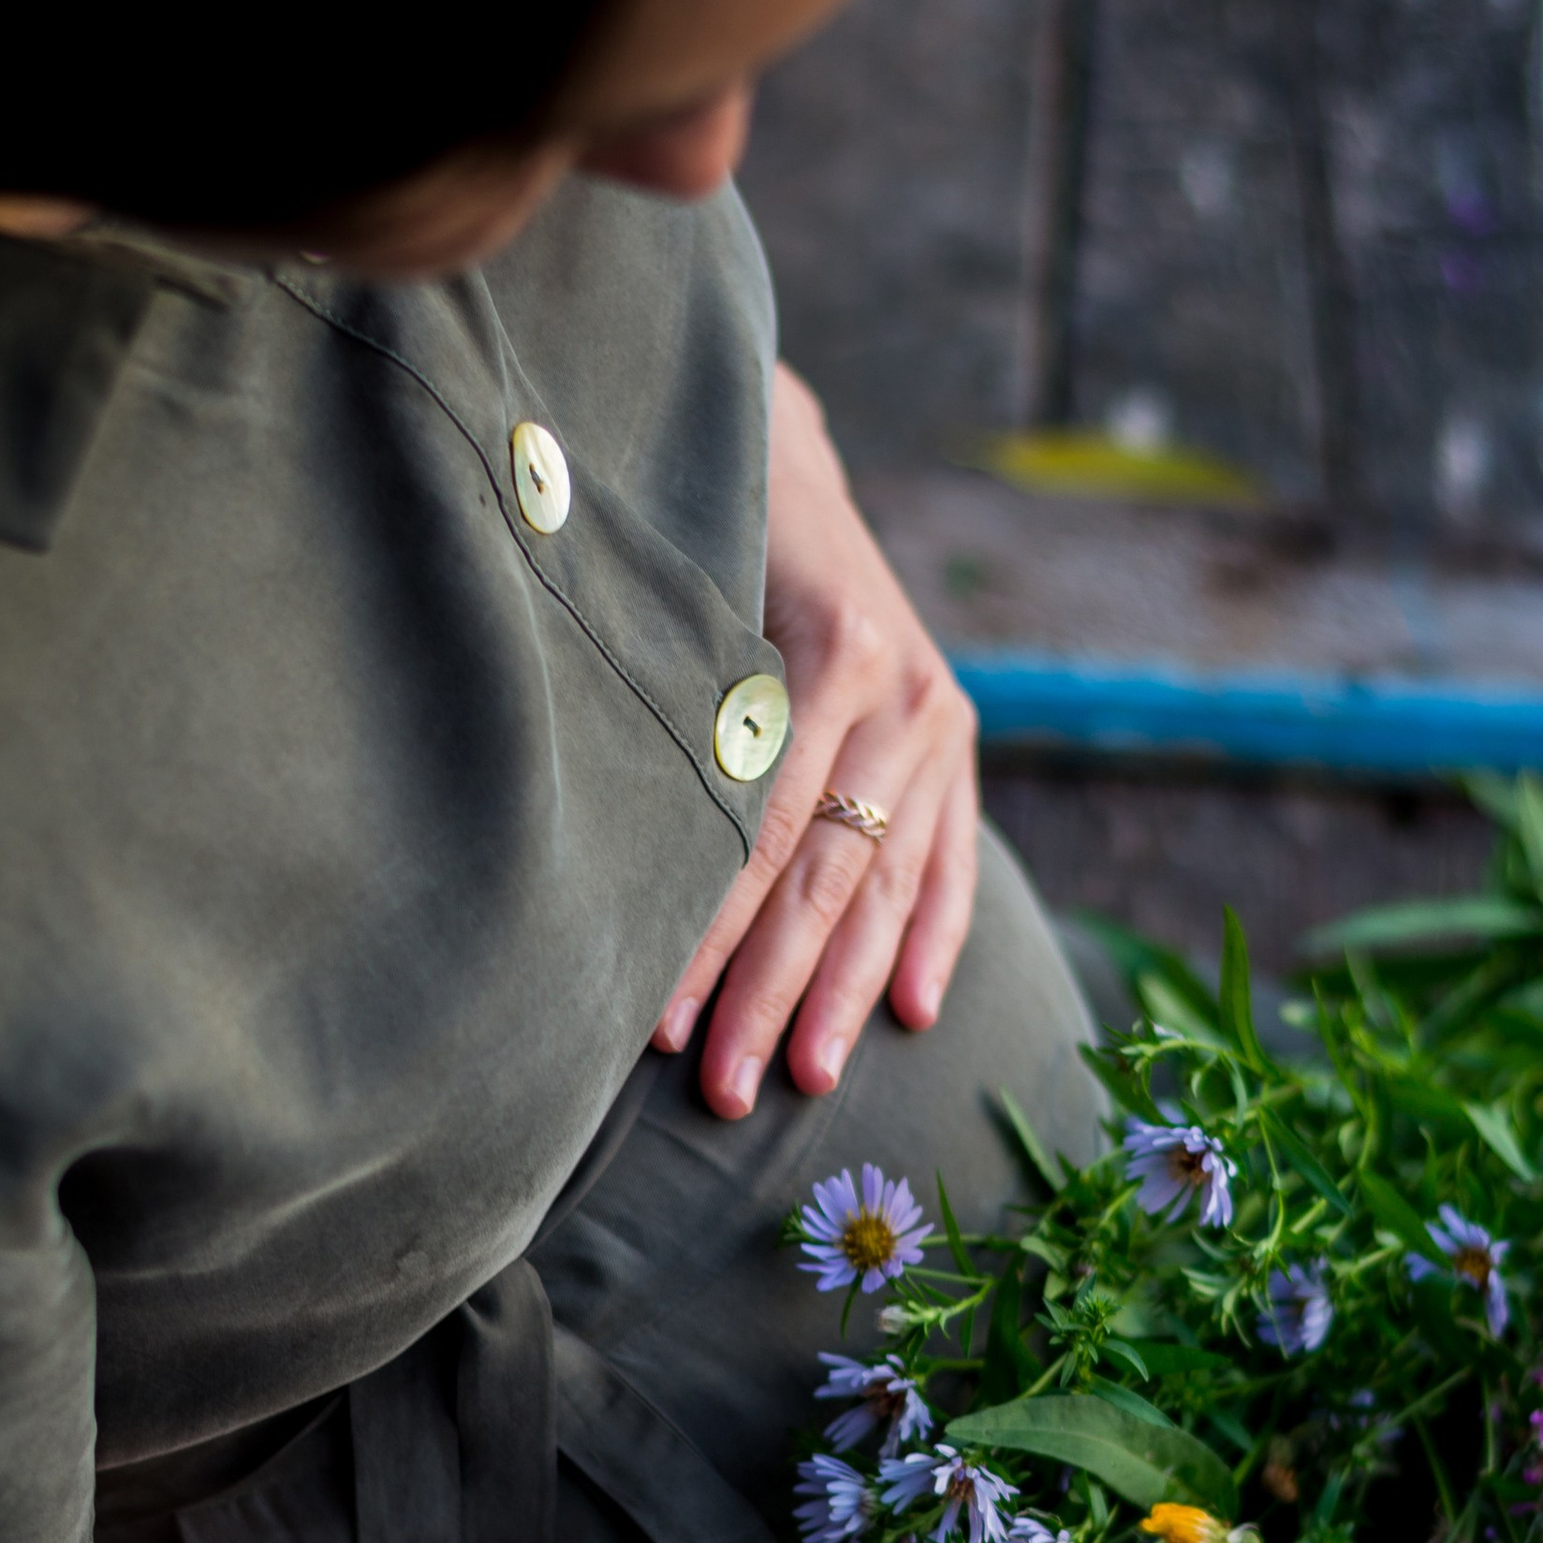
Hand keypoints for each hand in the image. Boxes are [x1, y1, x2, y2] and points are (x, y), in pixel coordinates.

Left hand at [658, 360, 978, 1117]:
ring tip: (805, 1078)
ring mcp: (938, 714)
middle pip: (827, 874)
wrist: (777, 451)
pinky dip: (930, 938)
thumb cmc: (690, 535)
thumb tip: (585, 850)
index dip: (708, 933)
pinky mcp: (957, 736)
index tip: (655, 1022)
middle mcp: (899, 687)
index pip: (760, 829)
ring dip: (844, 992)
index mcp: (828, 650)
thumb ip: (664, 706)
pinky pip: (949, 856)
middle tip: (726, 1091)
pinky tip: (906, 1014)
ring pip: (888, 881)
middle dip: (772, 994)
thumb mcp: (672, 600)